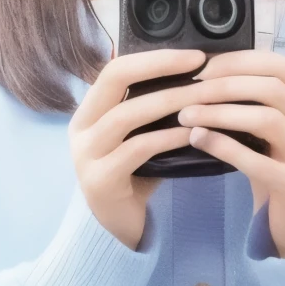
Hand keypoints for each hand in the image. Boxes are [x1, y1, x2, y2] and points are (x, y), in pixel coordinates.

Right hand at [68, 46, 206, 250]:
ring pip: (127, 114)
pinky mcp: (100, 180)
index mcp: (89, 112)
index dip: (154, 58)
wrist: (121, 230)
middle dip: (160, 67)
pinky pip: (137, 149)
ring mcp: (86, 154)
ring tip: (204, 97)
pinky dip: (168, 137)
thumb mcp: (140, 137)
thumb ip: (153, 110)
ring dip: (170, 102)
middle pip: (115, 80)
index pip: (115, 69)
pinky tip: (194, 133)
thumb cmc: (137, 178)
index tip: (195, 56)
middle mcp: (81, 128)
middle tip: (200, 65)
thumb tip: (198, 75)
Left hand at [176, 49, 284, 258]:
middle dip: (225, 85)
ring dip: (220, 113)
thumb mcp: (273, 125)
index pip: (284, 67)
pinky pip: (257, 162)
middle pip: (274, 89)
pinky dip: (223, 146)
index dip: (244, 61)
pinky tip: (197, 139)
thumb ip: (254, 98)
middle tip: (189, 91)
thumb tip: (207, 67)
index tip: (205, 65)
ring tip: (186, 115)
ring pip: (267, 120)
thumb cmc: (277, 161)